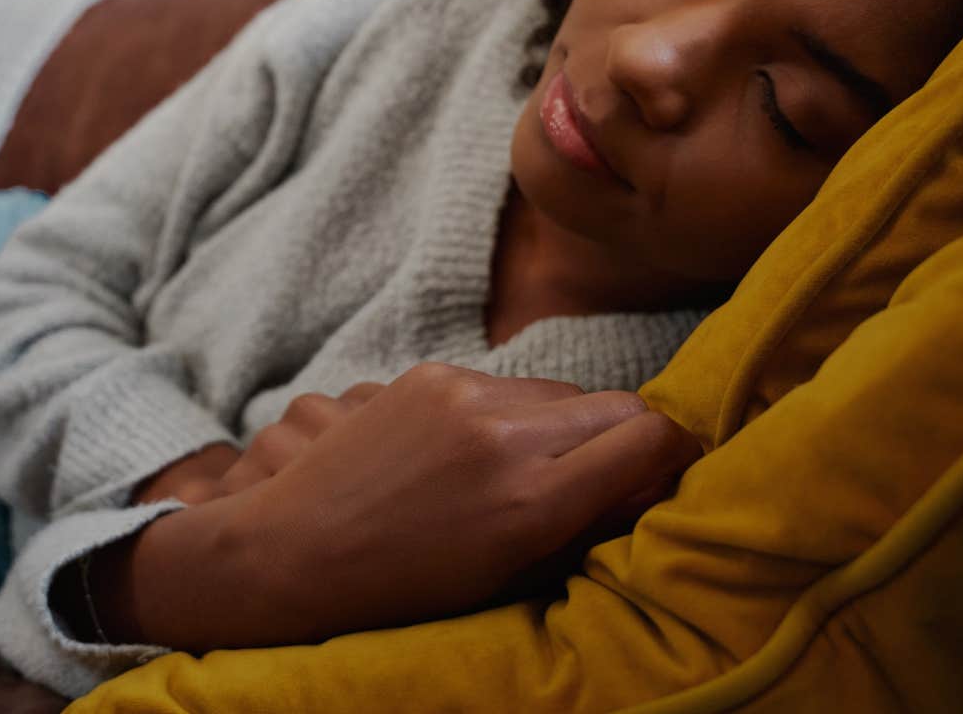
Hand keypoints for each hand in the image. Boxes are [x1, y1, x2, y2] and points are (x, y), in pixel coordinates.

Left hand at [99, 362, 700, 650]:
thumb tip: (646, 484)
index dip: (670, 458)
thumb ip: (584, 522)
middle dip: (625, 441)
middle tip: (607, 482)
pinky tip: (473, 456)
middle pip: (618, 407)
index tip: (662, 481)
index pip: (653, 437)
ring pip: (561, 392)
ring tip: (529, 474)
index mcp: (533, 499)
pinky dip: (509, 414)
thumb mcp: (508, 573)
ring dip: (565, 426)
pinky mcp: (430, 373)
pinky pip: (503, 385)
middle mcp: (506, 435)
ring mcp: (463, 394)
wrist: (292, 551)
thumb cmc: (404, 590)